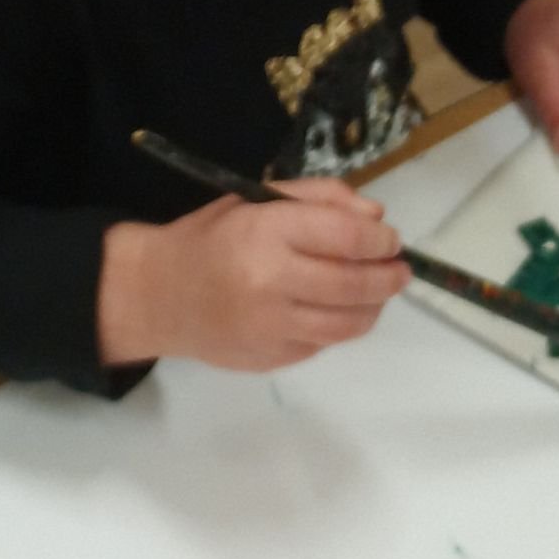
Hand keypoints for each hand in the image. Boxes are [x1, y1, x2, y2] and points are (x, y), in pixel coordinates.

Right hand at [96, 180, 409, 370]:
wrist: (159, 295)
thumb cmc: (211, 237)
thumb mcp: (257, 199)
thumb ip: (319, 199)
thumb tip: (375, 218)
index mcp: (265, 234)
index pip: (346, 239)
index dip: (381, 241)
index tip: (391, 239)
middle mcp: (270, 284)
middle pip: (355, 285)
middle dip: (389, 276)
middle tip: (399, 269)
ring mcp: (271, 328)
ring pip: (348, 324)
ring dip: (374, 307)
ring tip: (378, 292)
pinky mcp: (271, 359)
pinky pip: (323, 344)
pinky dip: (338, 326)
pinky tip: (335, 309)